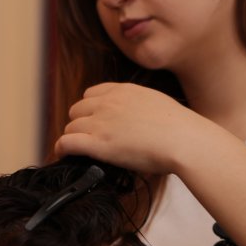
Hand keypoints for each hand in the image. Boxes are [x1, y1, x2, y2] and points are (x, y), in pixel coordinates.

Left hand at [53, 83, 205, 174]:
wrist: (183, 139)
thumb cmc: (179, 127)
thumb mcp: (157, 102)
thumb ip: (139, 105)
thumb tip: (136, 119)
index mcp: (123, 91)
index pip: (91, 94)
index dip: (90, 109)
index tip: (94, 120)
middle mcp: (108, 103)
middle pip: (77, 110)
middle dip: (80, 123)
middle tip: (88, 138)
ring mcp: (101, 123)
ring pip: (70, 126)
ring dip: (73, 137)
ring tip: (77, 149)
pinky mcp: (98, 144)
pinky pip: (67, 142)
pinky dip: (62, 148)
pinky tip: (64, 154)